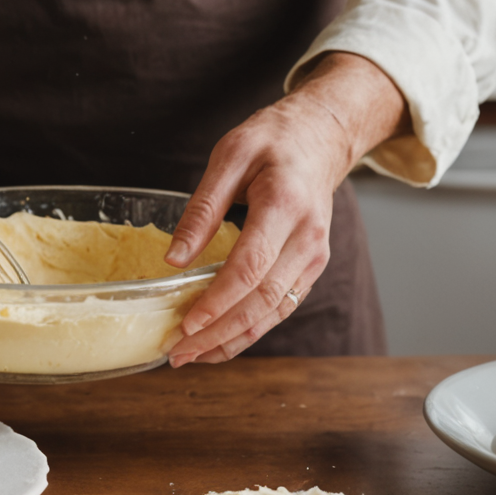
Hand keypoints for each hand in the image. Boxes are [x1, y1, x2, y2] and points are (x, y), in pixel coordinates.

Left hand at [161, 53, 407, 364]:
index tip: (186, 325)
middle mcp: (307, 239)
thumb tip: (174, 259)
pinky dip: (250, 329)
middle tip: (178, 353)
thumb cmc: (272, 140)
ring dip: (233, 340)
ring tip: (192, 357)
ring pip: (273, 312)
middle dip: (218, 333)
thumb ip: (202, 208)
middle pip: (262, 300)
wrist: (321, 137)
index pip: (250, 268)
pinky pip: (280, 306)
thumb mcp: (229, 156)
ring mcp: (314, 257)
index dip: (217, 301)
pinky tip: (220, 340)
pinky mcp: (311, 267)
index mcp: (284, 206)